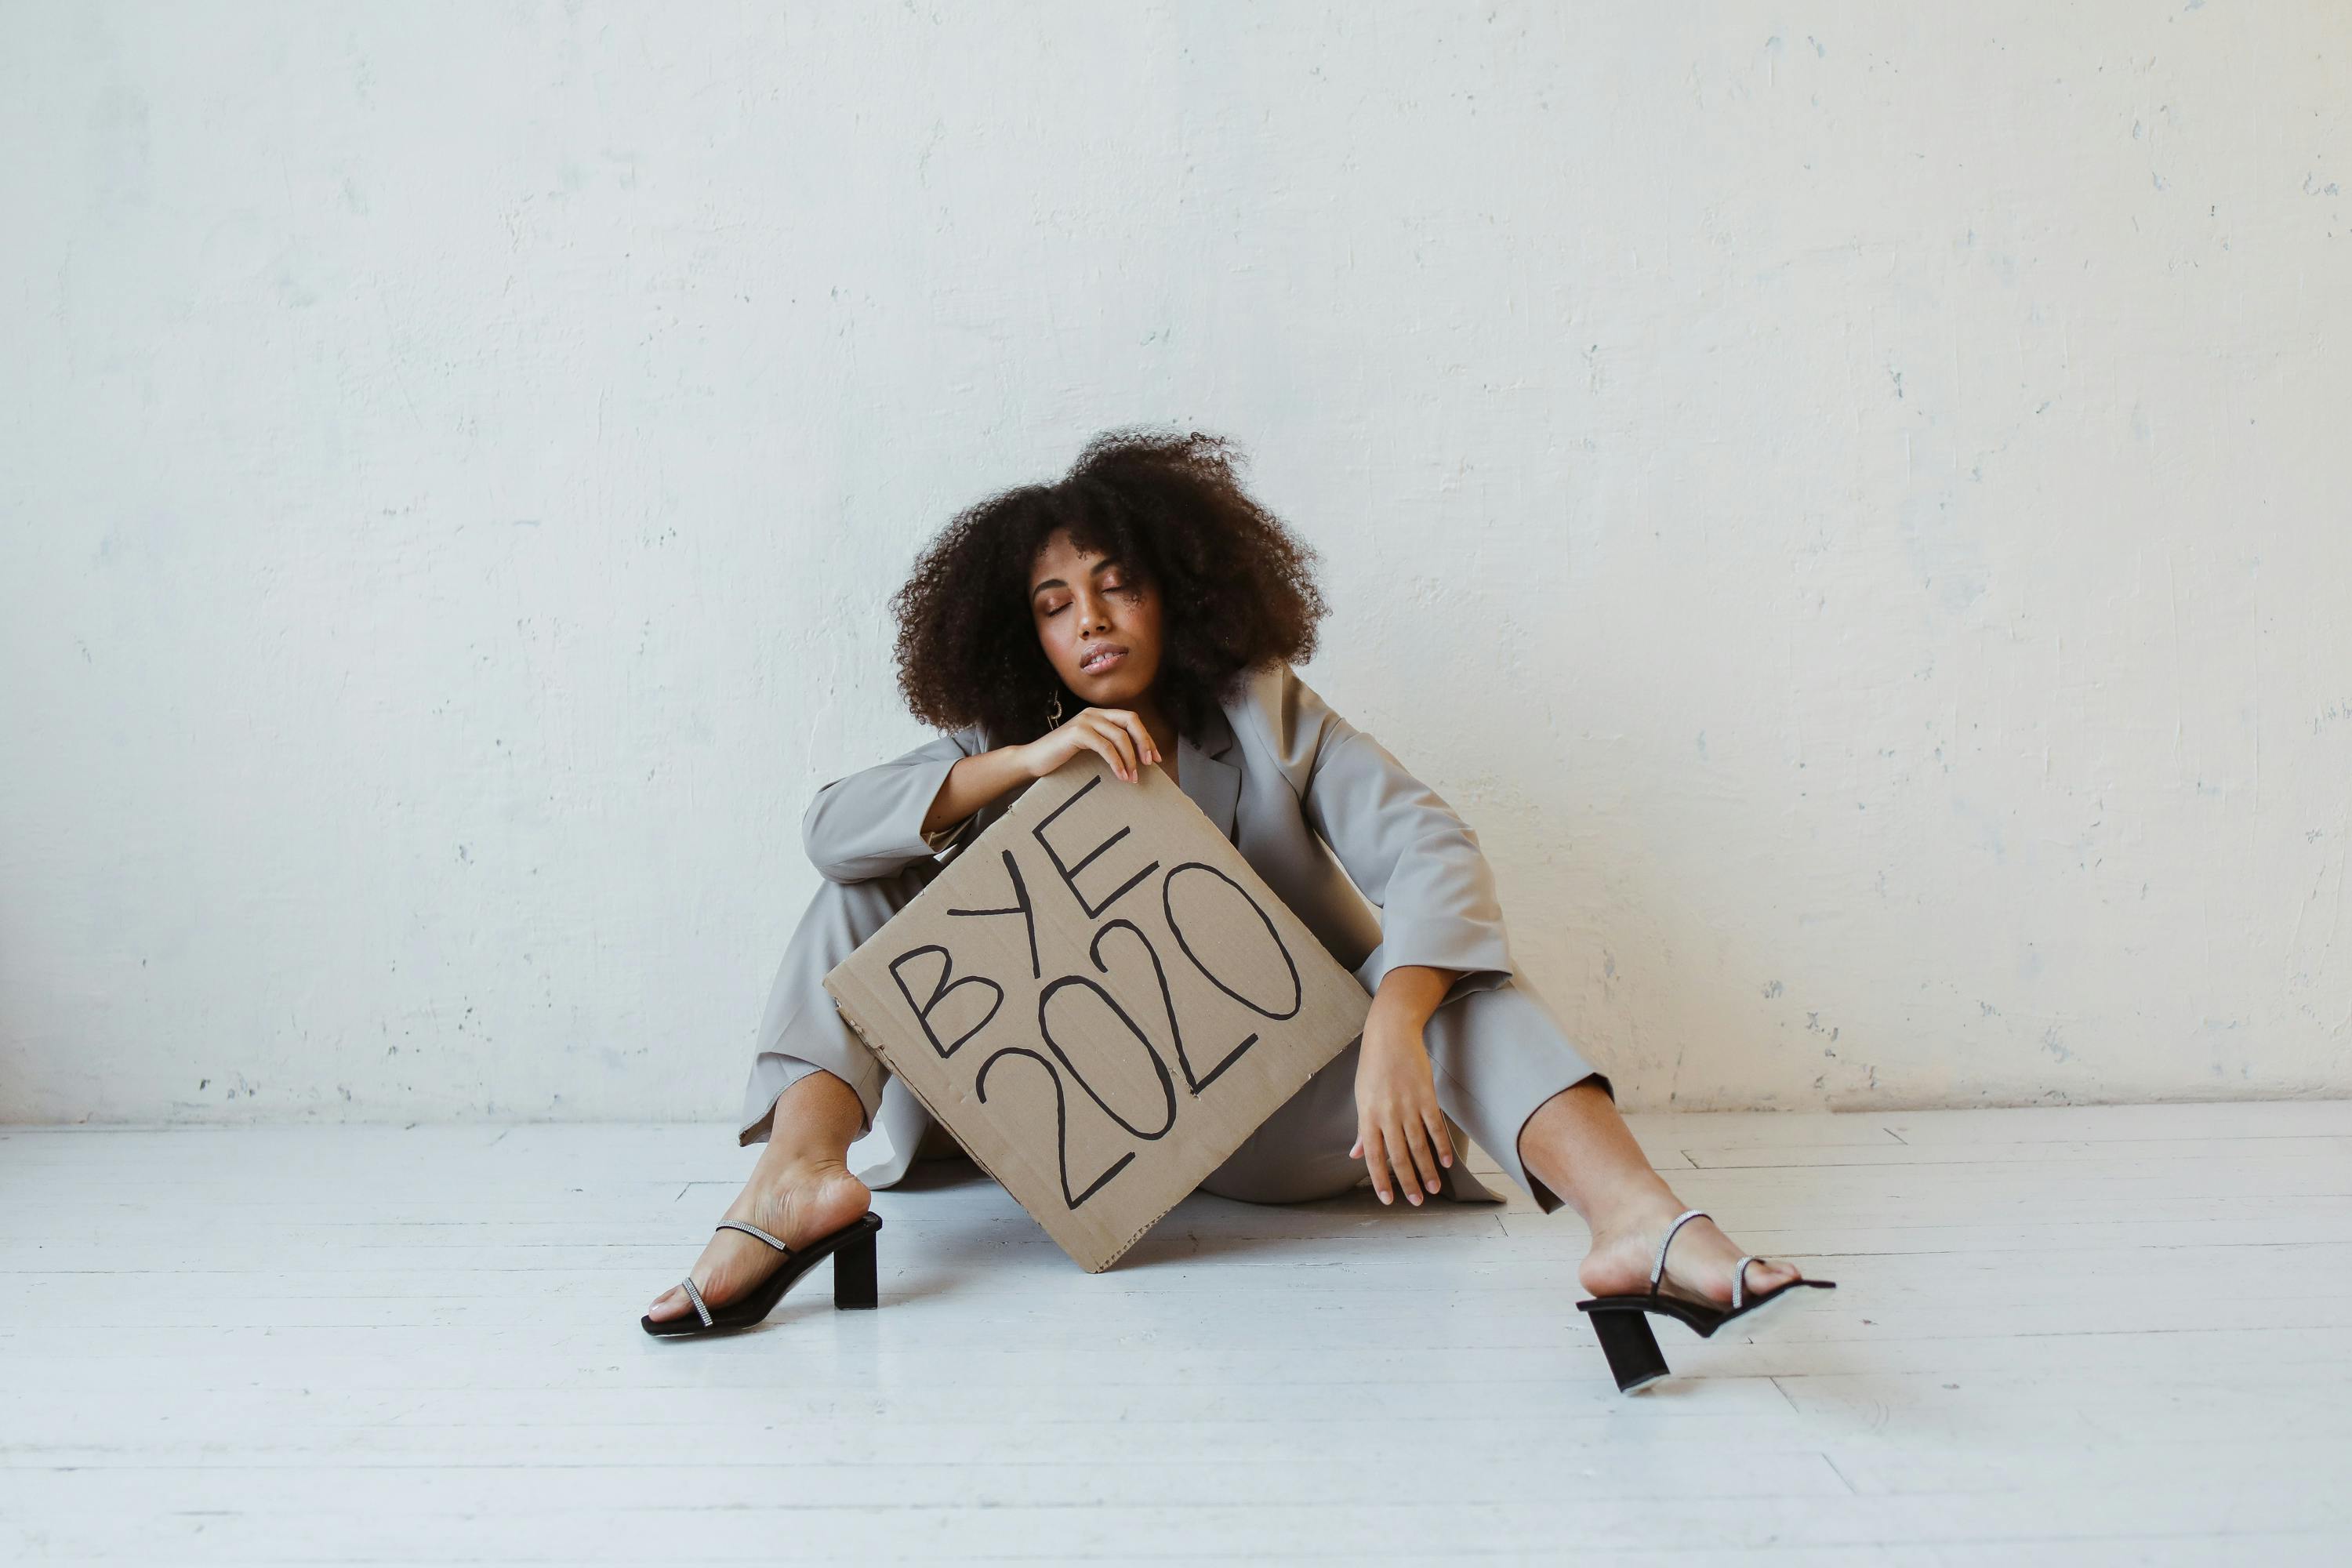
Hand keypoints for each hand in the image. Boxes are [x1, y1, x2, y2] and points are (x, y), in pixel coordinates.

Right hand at [1016, 706, 1159, 783]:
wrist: (1033, 760)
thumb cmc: (1062, 758)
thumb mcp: (1089, 749)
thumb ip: (1108, 746)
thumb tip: (1136, 760)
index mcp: (1099, 715)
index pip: (1131, 720)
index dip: (1146, 738)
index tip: (1156, 758)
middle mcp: (1093, 713)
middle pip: (1131, 720)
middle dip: (1144, 742)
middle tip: (1149, 764)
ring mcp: (1085, 720)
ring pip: (1120, 736)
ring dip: (1130, 758)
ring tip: (1131, 778)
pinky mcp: (1077, 732)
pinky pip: (1105, 747)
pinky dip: (1116, 762)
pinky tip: (1120, 775)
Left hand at [1348, 1010, 1453, 1205]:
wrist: (1390, 1035)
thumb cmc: (1372, 1066)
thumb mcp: (1361, 1097)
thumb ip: (1362, 1129)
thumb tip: (1357, 1154)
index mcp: (1368, 1116)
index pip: (1374, 1156)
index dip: (1380, 1180)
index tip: (1388, 1199)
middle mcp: (1387, 1115)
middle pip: (1398, 1156)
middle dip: (1408, 1182)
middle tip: (1417, 1201)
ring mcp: (1408, 1106)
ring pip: (1419, 1146)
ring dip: (1427, 1170)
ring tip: (1434, 1188)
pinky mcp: (1426, 1097)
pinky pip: (1435, 1127)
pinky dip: (1441, 1146)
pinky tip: (1446, 1162)